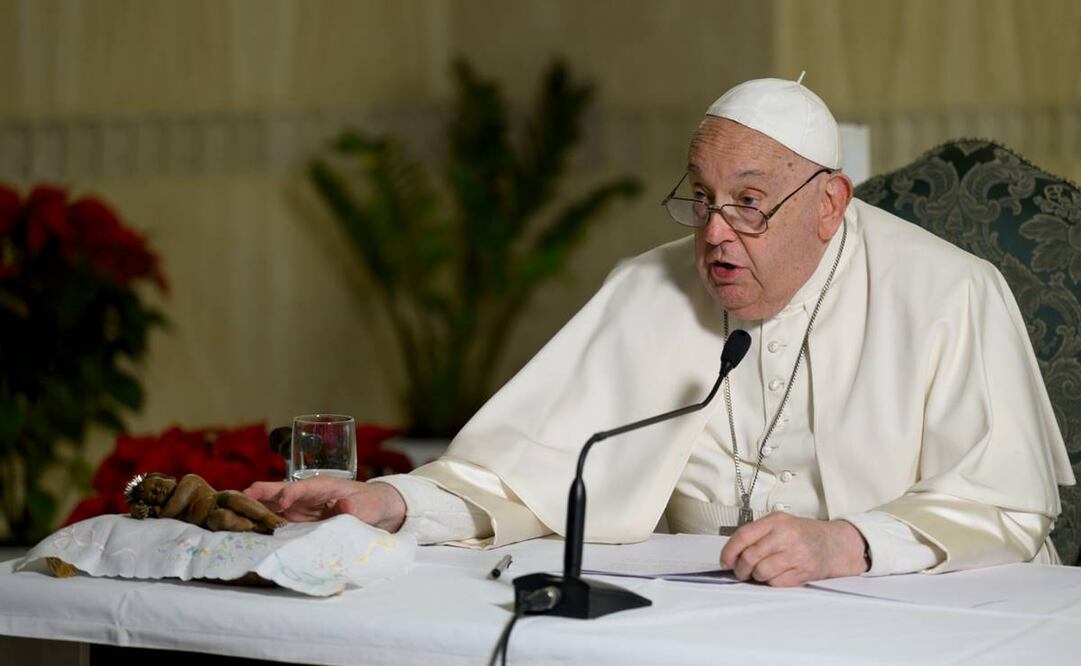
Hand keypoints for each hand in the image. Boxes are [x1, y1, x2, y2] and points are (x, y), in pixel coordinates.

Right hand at [243, 478, 406, 532]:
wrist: (374, 510)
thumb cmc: (371, 503)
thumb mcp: (367, 506)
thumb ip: (355, 507)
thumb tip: (345, 507)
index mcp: (322, 485)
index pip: (302, 486)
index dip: (290, 492)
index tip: (282, 502)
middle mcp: (306, 494)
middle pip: (279, 490)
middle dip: (260, 493)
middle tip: (238, 498)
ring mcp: (299, 507)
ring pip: (272, 505)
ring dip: (254, 509)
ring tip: (233, 514)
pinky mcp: (297, 520)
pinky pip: (276, 520)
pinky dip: (261, 523)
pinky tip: (246, 529)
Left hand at [719, 513, 867, 586]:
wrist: (835, 544)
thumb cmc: (803, 534)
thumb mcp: (780, 524)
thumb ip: (758, 534)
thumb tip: (732, 554)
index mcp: (776, 521)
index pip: (744, 535)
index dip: (729, 551)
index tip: (725, 561)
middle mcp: (785, 536)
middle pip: (750, 557)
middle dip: (740, 569)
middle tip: (740, 572)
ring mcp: (796, 555)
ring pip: (761, 572)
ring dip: (755, 577)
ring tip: (759, 573)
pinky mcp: (803, 572)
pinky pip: (776, 582)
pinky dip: (771, 582)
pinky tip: (775, 575)